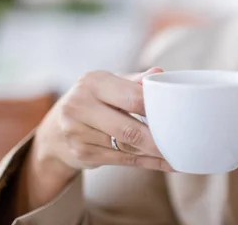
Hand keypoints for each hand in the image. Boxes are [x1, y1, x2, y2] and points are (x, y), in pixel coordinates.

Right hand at [17, 68, 171, 213]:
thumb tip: (160, 73)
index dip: (156, 107)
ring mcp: (78, 133)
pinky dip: (147, 163)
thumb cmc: (93, 99)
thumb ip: (135, 80)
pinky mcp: (82, 154)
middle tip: (183, 142)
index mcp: (93, 82)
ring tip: (180, 152)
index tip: (178, 114)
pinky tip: (166, 163)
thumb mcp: (109, 83)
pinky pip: (123, 160)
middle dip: (158, 139)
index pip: (132, 97)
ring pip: (128, 147)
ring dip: (156, 153)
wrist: (55, 129)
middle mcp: (80, 106)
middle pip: (129, 129)